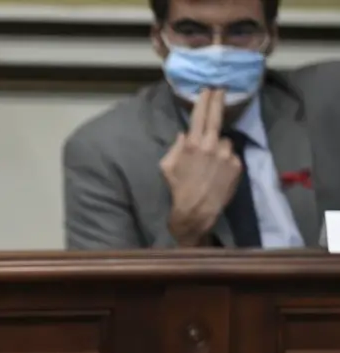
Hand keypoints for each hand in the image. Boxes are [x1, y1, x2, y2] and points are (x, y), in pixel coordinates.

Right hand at [160, 88, 241, 245]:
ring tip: (212, 162)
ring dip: (219, 147)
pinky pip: (231, 156)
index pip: (200, 115)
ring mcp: (226, 154)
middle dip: (218, 102)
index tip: (208, 90)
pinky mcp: (237, 165)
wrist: (196, 210)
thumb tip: (184, 134)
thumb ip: (175, 147)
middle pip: (217, 117)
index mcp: (192, 144)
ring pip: (224, 141)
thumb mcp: (167, 166)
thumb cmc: (178, 188)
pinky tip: (218, 172)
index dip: (204, 100)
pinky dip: (226, 160)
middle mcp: (211, 145)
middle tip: (221, 90)